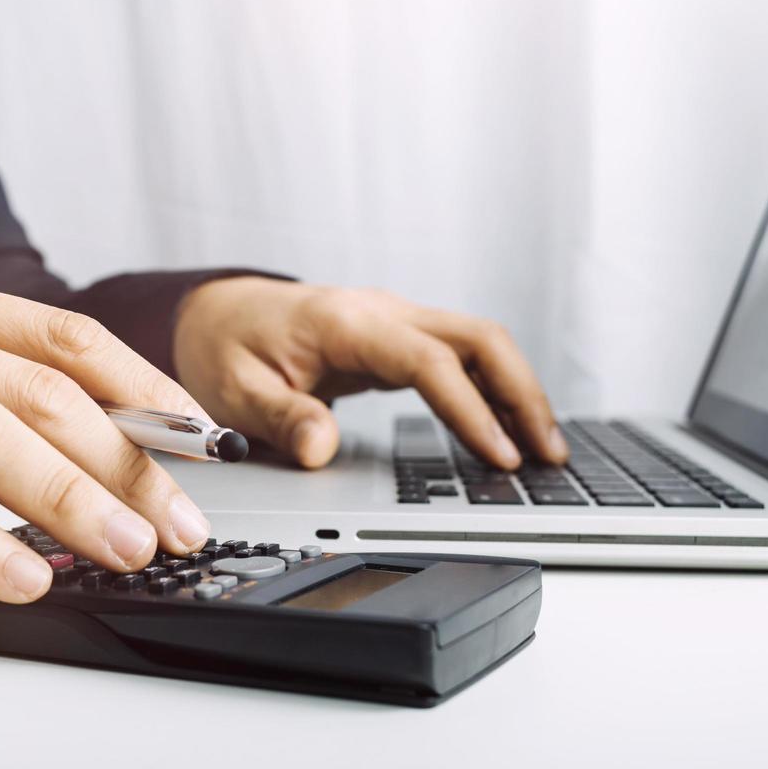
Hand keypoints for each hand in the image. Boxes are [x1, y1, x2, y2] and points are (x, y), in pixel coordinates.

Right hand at [0, 272, 212, 602]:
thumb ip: (0, 411)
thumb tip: (121, 467)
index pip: (64, 339)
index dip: (144, 392)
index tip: (201, 448)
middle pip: (34, 389)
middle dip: (121, 460)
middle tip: (174, 522)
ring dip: (64, 496)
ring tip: (122, 550)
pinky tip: (21, 576)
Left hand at [172, 277, 567, 469]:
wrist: (219, 312)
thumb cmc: (227, 346)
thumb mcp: (235, 389)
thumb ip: (281, 418)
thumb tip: (321, 450)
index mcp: (346, 322)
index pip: (428, 360)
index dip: (470, 410)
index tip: (501, 457)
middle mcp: (382, 311)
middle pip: (478, 338)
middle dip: (521, 394)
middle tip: (548, 456)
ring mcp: (396, 320)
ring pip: (480, 344)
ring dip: (517, 392)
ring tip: (546, 451)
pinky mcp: (400, 338)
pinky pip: (462, 357)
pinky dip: (493, 390)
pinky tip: (509, 430)